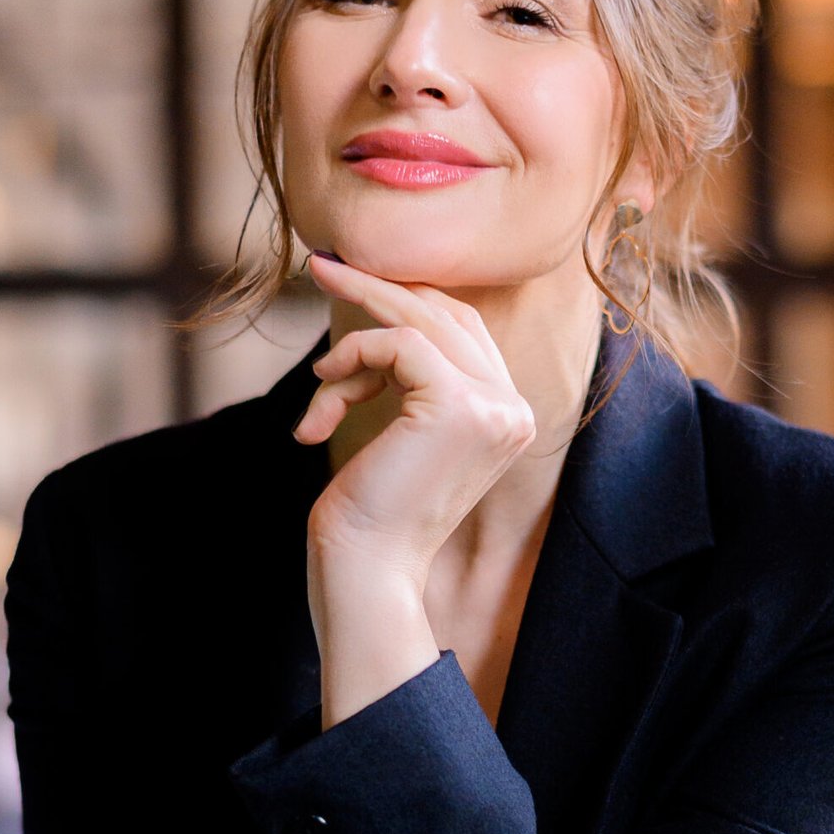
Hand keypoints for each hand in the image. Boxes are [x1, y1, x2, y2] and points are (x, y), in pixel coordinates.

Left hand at [294, 252, 535, 590]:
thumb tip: (378, 312)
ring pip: (421, 321)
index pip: (461, 331)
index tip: (347, 279)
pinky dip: (354, 356)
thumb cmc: (369, 511)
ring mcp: (494, 406)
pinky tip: (327, 393)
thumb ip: (408, 377)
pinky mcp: (460, 405)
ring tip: (320, 380)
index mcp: (507, 415)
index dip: (404, 302)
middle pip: (446, 314)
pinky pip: (398, 342)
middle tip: (321, 265)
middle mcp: (513, 408)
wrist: (366, 568)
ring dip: (354, 341)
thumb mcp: (398, 430)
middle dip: (378, 290)